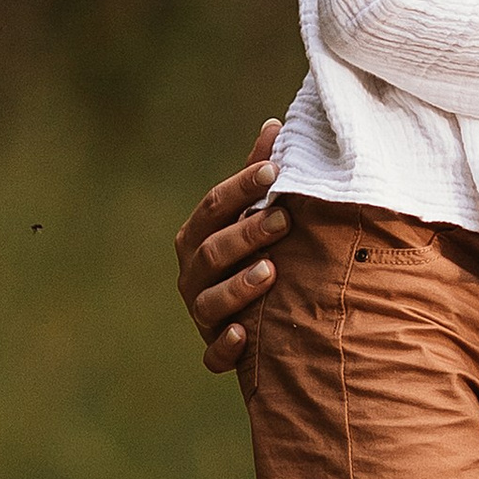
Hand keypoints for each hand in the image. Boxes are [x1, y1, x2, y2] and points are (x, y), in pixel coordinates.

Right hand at [174, 121, 287, 368]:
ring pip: (209, 303)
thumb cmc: (255, 252)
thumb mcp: (254, 214)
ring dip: (238, 288)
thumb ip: (259, 174)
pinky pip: (213, 355)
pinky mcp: (215, 351)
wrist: (258, 321)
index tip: (274, 170)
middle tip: (284, 219)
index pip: (213, 207)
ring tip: (271, 272)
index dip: (241, 187)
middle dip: (246, 234)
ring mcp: (202, 314)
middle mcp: (193, 275)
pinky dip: (226, 347)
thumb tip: (277, 123)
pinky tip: (245, 335)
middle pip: (211, 252)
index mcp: (198, 237)